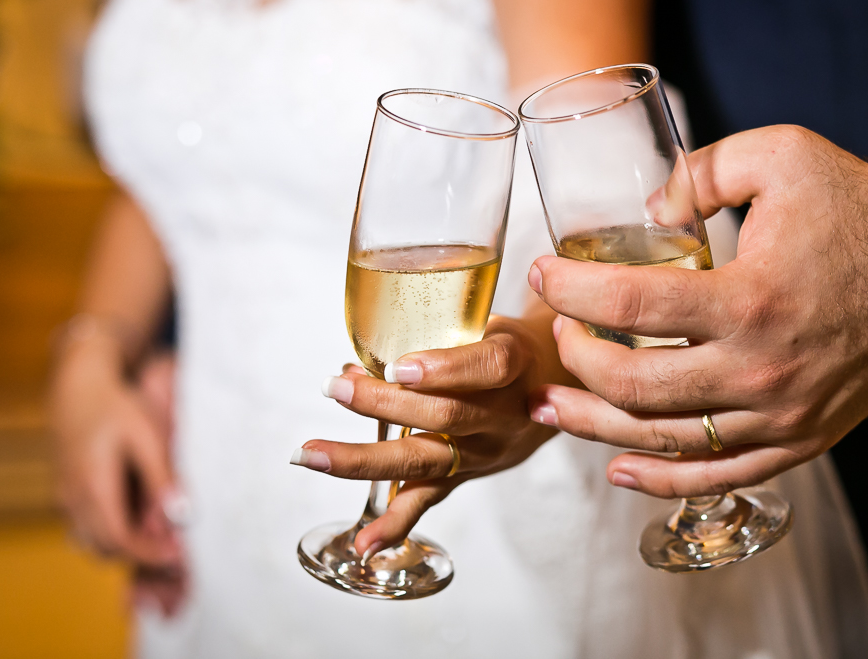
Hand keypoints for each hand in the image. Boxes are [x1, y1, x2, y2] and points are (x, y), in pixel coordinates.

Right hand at [51, 337, 185, 611]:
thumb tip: (182, 517)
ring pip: (93, 542)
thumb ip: (163, 478)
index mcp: (93, 486)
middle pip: (105, 549)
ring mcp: (66, 499)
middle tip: (178, 547)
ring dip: (126, 545)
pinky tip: (142, 516)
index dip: (150, 554)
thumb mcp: (148, 437)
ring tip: (163, 533)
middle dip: (141, 554)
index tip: (180, 556)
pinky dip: (113, 532)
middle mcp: (72, 499)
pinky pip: (87, 528)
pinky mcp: (67, 495)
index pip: (119, 541)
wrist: (79, 387)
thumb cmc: (117, 407)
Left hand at [291, 312, 564, 559]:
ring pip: (426, 459)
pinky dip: (393, 524)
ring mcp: (485, 452)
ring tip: (312, 455)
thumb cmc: (507, 345)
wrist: (555, 386)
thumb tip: (352, 366)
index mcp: (514, 363)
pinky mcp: (468, 476)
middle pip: (445, 416)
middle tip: (334, 388)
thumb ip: (430, 337)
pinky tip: (363, 543)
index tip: (399, 366)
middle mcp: (503, 414)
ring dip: (364, 459)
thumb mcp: (485, 324)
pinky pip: (429, 500)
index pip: (488, 366)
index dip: (445, 369)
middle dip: (384, 404)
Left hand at [526, 125, 867, 497]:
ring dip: (593, 426)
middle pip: (634, 386)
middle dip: (576, 360)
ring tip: (548, 406)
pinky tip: (618, 466)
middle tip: (557, 332)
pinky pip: (715, 475)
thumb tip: (646, 211)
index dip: (570, 291)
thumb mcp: (784, 157)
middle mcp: (760, 370)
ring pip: (662, 439)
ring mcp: (778, 417)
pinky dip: (661, 478)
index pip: (630, 307)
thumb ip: (702, 170)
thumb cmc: (857, 215)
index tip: (543, 274)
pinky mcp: (794, 442)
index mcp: (751, 299)